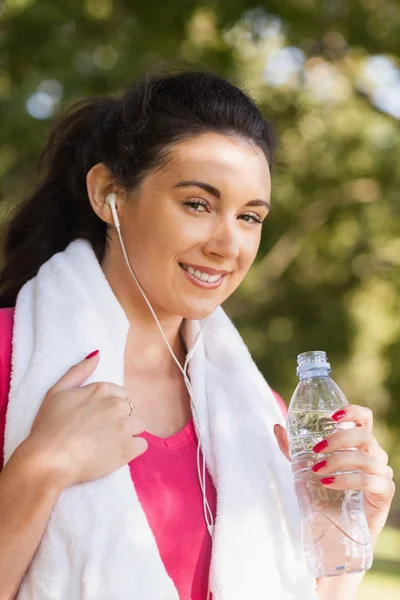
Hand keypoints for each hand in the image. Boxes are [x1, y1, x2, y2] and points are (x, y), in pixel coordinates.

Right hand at [27, 351, 147, 488]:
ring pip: (138, 426)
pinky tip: (116, 454)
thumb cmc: (48, 427)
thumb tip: (97, 354)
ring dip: (128, 434)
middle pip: (130, 410)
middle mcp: (117, 405)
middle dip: (120, 419)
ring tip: (109, 444)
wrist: (49, 460)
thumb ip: (79, 371)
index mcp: (102, 389)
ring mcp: (124, 427)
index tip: (98, 419)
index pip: (121, 394)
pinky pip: (142, 445)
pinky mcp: (128, 449)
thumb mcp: (57, 391)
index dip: (111, 407)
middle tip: (101, 433)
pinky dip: (133, 449)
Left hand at [274, 405, 394, 542]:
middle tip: (317, 449)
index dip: (353, 411)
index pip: (364, 418)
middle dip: (339, 438)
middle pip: (364, 434)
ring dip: (339, 460)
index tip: (332, 416)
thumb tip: (277, 427)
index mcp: (358, 444)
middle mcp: (374, 455)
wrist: (333, 533)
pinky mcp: (384, 493)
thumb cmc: (323, 496)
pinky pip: (370, 480)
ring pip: (367, 457)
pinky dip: (347, 480)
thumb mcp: (304, 469)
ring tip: (318, 470)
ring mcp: (382, 473)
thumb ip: (293, 449)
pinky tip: (329, 483)